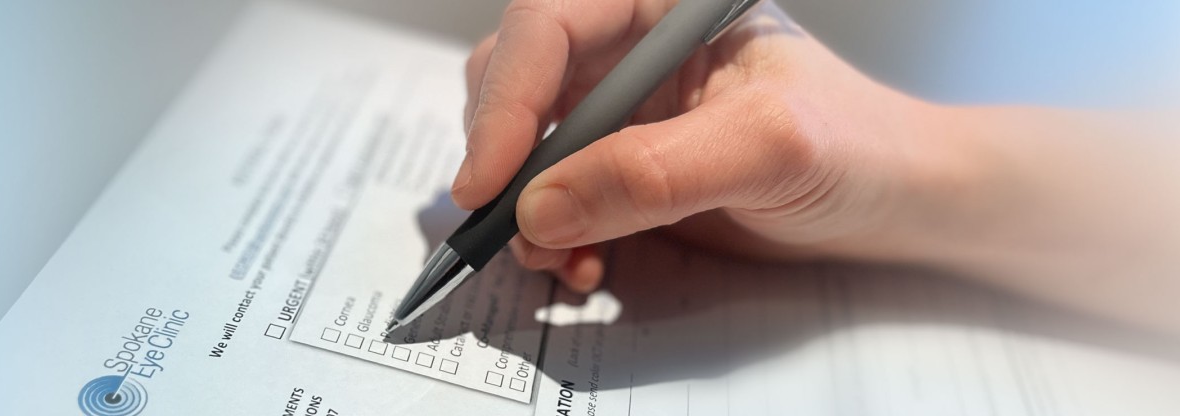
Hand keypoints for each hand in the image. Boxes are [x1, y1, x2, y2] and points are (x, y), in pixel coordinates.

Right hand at [457, 0, 944, 291]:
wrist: (896, 208)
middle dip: (504, 156)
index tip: (488, 179)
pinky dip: (550, 239)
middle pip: (515, 78)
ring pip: (523, 145)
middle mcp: (630, 49)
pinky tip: (586, 266)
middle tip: (507, 222)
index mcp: (661, 4)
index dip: (506, 98)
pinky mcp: (622, 169)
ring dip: (523, 209)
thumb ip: (654, 171)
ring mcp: (622, 110)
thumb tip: (543, 207)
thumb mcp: (766, 146)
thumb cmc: (860, 147)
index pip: (548, 25)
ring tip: (558, 258)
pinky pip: (551, 198)